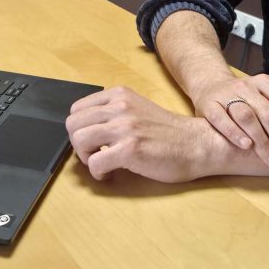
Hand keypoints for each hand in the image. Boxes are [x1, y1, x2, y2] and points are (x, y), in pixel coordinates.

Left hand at [66, 86, 212, 182]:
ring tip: (101, 163)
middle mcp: (119, 106)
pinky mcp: (130, 149)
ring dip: (85, 157)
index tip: (93, 140)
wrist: (196, 144)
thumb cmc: (167, 133)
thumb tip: (86, 129)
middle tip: (94, 154)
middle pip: (73, 124)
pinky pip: (95, 163)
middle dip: (79, 144)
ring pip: (79, 140)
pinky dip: (98, 173)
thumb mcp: (137, 109)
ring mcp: (125, 127)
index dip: (80, 129)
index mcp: (119, 95)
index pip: (77, 109)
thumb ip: (113, 113)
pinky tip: (111, 173)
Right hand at [193, 74, 268, 170]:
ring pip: (247, 117)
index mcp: (266, 83)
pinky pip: (221, 119)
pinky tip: (246, 147)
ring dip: (262, 142)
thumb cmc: (248, 95)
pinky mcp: (209, 105)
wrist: (210, 86)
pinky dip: (234, 133)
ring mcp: (227, 95)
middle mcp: (247, 87)